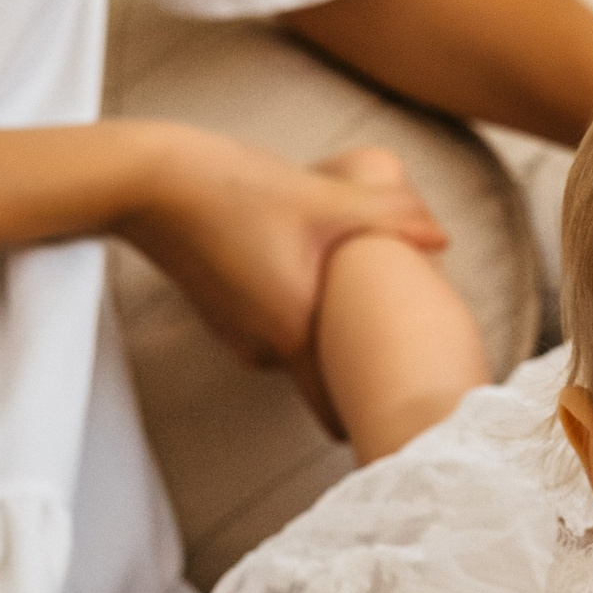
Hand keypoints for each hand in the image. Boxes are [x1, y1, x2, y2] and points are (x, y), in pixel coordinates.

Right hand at [111, 123, 446, 376]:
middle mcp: (264, 349)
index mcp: (291, 336)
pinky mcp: (229, 311)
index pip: (340, 407)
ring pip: (307, 344)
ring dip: (335, 325)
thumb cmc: (230, 192)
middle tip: (406, 323)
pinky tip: (318, 267)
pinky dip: (307, 306)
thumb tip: (443, 238)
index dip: (379, 409)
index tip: (412, 401)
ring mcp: (242, 333)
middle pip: (331, 373)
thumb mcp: (321, 199)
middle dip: (366, 358)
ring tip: (367, 286)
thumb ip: (389, 219)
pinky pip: (284, 323)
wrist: (149, 183)